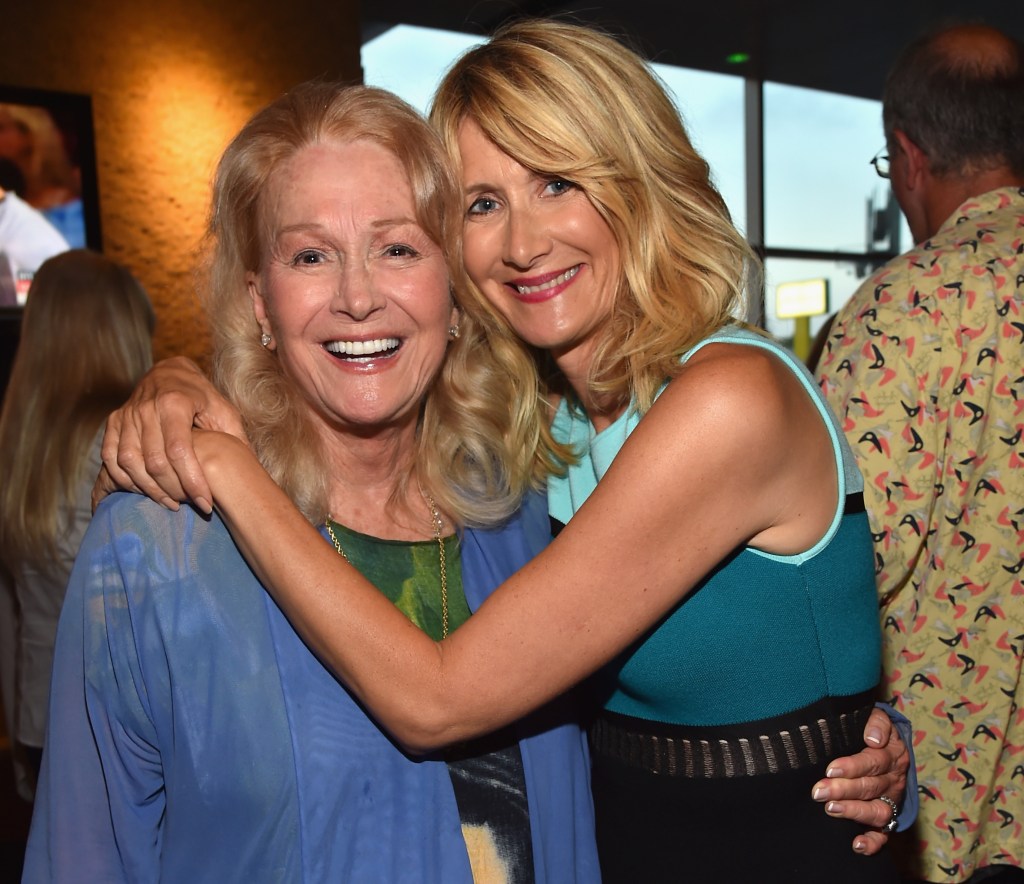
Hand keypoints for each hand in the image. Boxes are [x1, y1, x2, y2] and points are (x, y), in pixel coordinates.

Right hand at [93, 357, 244, 513]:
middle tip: (190, 505)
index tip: (205, 504)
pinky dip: (125, 479)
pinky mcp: (113, 422)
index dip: (192, 482)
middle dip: (173, 490)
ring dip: (149, 489)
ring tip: (172, 502)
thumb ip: (236, 438)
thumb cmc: (202, 397)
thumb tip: (251, 469)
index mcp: (175, 402)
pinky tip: (146, 490)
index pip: (179, 451)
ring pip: (130, 463)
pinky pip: (111, 458)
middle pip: (154, 461)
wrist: (169, 373)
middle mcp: (146, 407)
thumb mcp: (224, 412)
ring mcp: (126, 415)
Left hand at [811, 706, 908, 854]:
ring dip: (854, 812)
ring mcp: (890, 802)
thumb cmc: (872, 731)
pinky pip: (883, 835)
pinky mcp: (887, 819)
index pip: (873, 762)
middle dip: (843, 790)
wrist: (889, 747)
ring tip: (831, 809)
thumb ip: (877, 722)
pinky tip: (856, 845)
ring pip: (877, 812)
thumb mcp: (878, 718)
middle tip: (819, 792)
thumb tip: (873, 738)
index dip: (852, 767)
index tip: (830, 770)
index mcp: (892, 755)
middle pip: (870, 787)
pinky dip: (872, 843)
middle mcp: (893, 780)